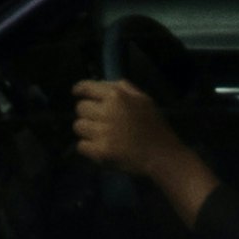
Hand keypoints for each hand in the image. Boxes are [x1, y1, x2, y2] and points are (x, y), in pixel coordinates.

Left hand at [71, 79, 215, 219]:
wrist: (162, 155)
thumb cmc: (154, 126)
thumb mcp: (142, 98)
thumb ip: (122, 88)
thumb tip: (100, 83)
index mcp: (116, 95)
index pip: (87, 88)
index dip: (80, 90)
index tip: (76, 93)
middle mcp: (107, 111)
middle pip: (80, 108)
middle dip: (87, 114)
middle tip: (97, 122)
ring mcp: (103, 132)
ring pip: (78, 127)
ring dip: (86, 131)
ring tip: (98, 136)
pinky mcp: (101, 151)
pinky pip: (81, 146)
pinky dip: (87, 148)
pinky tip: (98, 148)